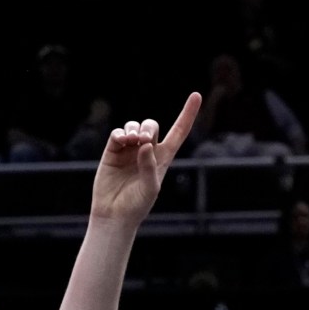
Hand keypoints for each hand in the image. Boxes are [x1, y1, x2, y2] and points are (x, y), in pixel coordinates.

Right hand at [91, 92, 199, 225]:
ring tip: (131, 141)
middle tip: (144, 140)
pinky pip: (117, 134)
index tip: (196, 95)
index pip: (179, 132)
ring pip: (134, 126)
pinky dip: (120, 134)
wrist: (115, 214)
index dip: (187, 114)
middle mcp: (148, 151)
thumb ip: (150, 167)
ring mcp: (130, 150)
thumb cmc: (138, 205)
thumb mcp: (150, 189)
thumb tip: (146, 144)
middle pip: (152, 125)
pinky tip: (122, 140)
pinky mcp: (112, 151)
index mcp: (163, 158)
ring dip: (134, 130)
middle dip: (148, 127)